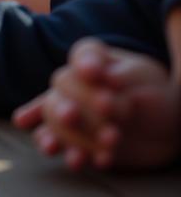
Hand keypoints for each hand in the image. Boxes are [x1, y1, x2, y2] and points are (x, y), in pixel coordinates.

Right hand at [12, 39, 180, 169]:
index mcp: (96, 60)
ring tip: (110, 141)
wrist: (161, 131)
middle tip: (107, 110)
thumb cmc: (153, 96)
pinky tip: (80, 159)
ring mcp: (71, 111)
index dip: (85, 63)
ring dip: (73, 129)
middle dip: (80, 98)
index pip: (85, 54)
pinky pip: (58, 143)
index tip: (93, 74)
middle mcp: (75, 82)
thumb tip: (105, 76)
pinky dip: (67, 151)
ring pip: (54, 114)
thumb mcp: (146, 79)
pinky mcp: (74, 139)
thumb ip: (125, 75)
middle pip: (62, 84)